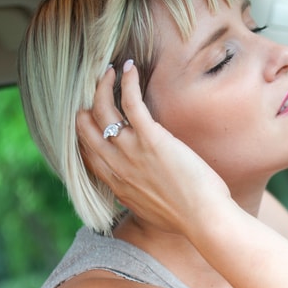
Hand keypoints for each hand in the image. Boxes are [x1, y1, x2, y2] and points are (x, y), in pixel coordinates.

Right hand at [76, 60, 230, 234]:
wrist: (203, 220)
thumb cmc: (185, 217)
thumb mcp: (149, 210)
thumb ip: (138, 195)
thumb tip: (141, 190)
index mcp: (116, 183)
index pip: (86, 152)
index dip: (84, 130)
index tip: (90, 115)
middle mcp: (117, 165)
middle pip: (85, 127)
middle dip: (87, 103)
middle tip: (98, 88)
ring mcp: (132, 151)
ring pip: (102, 110)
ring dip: (103, 85)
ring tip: (109, 71)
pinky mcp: (152, 139)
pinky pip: (131, 103)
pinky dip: (127, 81)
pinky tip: (129, 67)